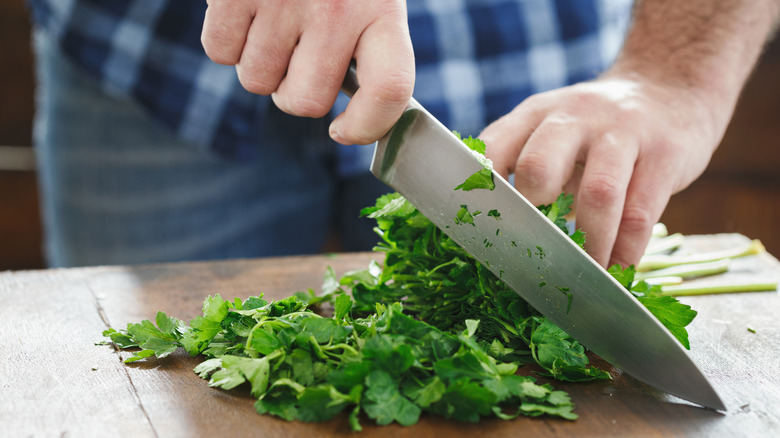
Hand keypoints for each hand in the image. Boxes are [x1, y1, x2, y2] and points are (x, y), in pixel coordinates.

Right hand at [201, 0, 414, 144]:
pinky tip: (246, 10)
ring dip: (260, 62)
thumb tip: (351, 119)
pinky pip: (219, 53)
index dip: (368, 126)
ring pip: (257, 81)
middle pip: (304, 102)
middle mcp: (337, 8)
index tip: (344, 131)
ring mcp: (283, 0)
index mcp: (382, 9)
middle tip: (298, 56)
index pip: (388, 90)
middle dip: (294, 89)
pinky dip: (226, 41)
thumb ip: (368, 50)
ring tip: (274, 19)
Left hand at [480, 73, 723, 267]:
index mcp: (533, 114)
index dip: (480, 194)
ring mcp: (621, 131)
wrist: (671, 87)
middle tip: (531, 252)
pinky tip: (616, 271)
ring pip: (598, 193)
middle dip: (530, 216)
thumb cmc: (595, 128)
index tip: (479, 232)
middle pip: (538, 166)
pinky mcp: (664, 154)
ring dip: (586, 245)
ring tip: (580, 278)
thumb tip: (494, 231)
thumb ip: (522, 166)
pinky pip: (640, 212)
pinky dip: (625, 250)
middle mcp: (572, 116)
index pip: (491, 149)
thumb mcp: (552, 130)